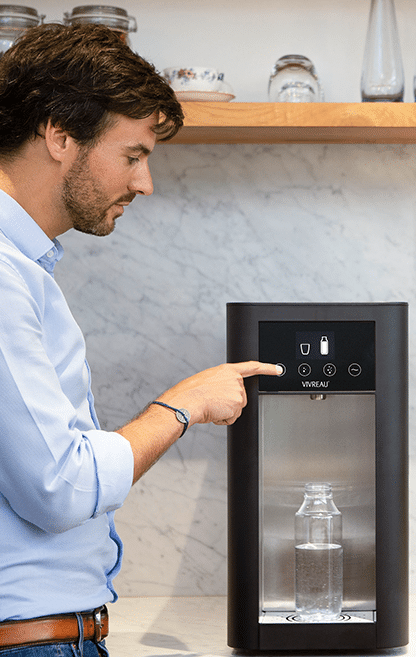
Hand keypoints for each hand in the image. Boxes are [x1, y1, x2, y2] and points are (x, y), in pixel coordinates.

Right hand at [158, 361, 281, 426]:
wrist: (187, 400)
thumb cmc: (191, 392)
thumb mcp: (207, 380)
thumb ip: (220, 383)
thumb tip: (221, 394)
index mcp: (227, 370)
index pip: (252, 367)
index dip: (267, 368)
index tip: (278, 369)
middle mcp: (235, 380)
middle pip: (240, 396)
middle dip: (229, 403)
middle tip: (213, 401)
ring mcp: (238, 392)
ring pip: (236, 408)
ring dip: (225, 411)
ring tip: (211, 406)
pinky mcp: (237, 405)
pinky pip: (232, 418)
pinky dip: (223, 419)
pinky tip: (214, 412)